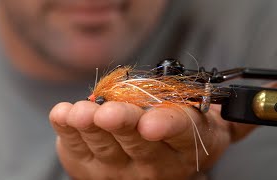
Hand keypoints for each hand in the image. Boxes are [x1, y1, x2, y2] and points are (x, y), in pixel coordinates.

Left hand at [49, 101, 255, 179]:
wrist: (139, 164)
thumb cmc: (172, 140)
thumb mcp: (205, 132)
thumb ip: (229, 121)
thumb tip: (273, 95)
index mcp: (182, 150)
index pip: (180, 137)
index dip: (167, 128)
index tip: (154, 122)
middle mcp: (150, 163)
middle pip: (137, 142)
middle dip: (123, 125)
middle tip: (110, 112)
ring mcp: (114, 167)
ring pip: (103, 144)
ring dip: (90, 126)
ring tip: (81, 112)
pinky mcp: (85, 162)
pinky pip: (74, 143)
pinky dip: (66, 127)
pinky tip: (63, 114)